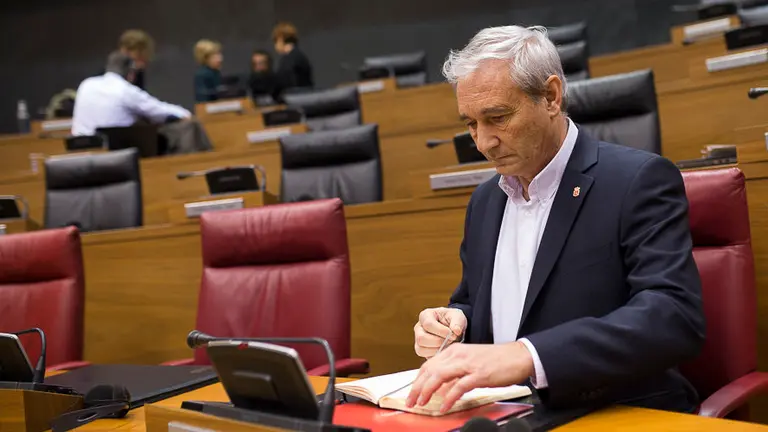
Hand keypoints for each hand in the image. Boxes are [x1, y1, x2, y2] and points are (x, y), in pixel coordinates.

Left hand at [406, 341, 533, 413]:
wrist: (518, 356)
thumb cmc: (495, 359)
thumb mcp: (469, 360)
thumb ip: (454, 370)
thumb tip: (439, 385)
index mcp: (454, 351)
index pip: (428, 365)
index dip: (417, 380)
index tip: (412, 392)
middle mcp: (458, 355)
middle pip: (429, 370)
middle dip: (417, 387)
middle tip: (411, 401)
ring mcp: (468, 364)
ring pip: (439, 376)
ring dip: (427, 391)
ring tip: (422, 403)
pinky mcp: (479, 374)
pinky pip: (459, 387)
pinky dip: (449, 397)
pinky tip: (444, 406)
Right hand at [414, 307, 466, 358]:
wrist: (453, 329)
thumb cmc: (453, 320)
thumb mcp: (458, 316)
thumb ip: (458, 322)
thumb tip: (456, 331)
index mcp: (425, 316)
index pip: (428, 324)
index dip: (441, 331)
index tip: (452, 333)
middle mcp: (418, 328)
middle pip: (421, 338)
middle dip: (438, 342)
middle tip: (450, 341)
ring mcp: (418, 340)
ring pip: (421, 349)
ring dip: (437, 349)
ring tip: (448, 345)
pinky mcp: (421, 351)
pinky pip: (426, 357)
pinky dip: (437, 355)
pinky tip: (445, 350)